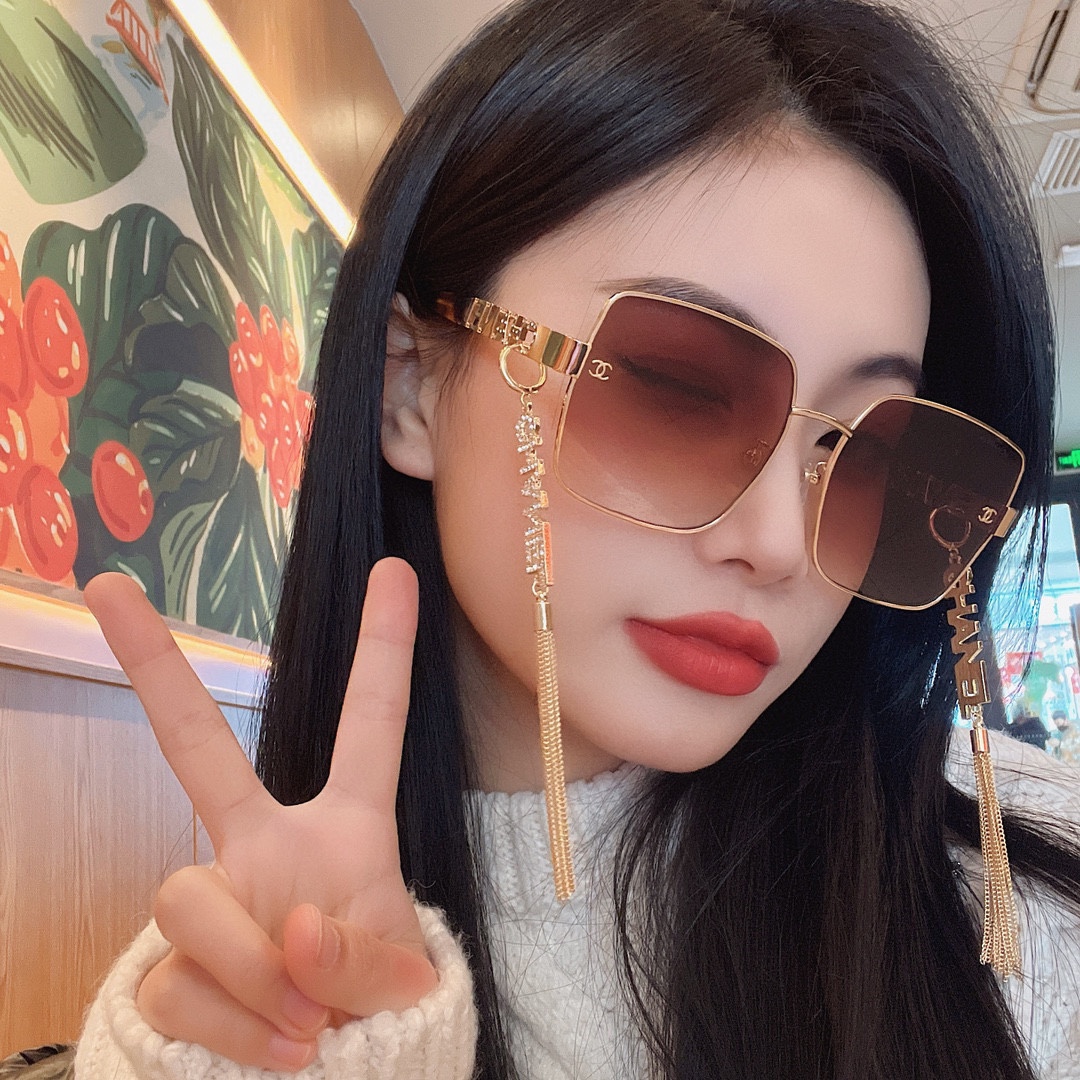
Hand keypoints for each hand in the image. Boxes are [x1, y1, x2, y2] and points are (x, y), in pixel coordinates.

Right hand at [84, 558, 437, 1070]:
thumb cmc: (377, 1017)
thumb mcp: (400, 980)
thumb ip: (360, 949)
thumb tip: (290, 931)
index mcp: (346, 827)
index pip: (368, 723)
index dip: (383, 646)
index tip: (394, 570)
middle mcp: (265, 846)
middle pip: (197, 750)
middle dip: (155, 667)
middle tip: (112, 588)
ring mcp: (213, 901)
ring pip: (187, 894)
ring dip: (249, 964)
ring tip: (304, 1022)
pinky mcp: (170, 969)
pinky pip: (178, 980)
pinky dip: (233, 1022)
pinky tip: (275, 1047)